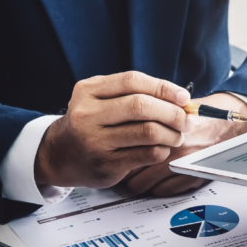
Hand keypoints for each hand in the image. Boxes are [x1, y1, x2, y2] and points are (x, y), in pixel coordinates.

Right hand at [35, 71, 188, 187]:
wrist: (60, 155)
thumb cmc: (91, 124)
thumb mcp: (101, 100)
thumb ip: (134, 94)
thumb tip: (180, 99)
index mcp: (88, 91)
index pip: (133, 81)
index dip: (163, 88)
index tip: (183, 98)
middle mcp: (88, 114)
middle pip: (142, 107)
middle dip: (172, 113)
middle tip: (186, 120)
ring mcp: (95, 141)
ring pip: (148, 132)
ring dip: (171, 134)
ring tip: (177, 136)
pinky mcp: (106, 164)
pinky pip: (147, 154)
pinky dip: (162, 150)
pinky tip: (163, 148)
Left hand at [126, 93, 246, 195]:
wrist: (238, 124)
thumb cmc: (211, 114)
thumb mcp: (179, 107)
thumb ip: (154, 114)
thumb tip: (127, 121)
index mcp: (167, 129)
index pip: (130, 146)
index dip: (120, 149)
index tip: (117, 150)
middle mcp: (174, 150)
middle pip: (132, 169)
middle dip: (126, 168)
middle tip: (123, 165)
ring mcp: (183, 167)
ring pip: (144, 184)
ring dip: (139, 180)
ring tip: (138, 175)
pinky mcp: (193, 179)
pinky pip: (164, 191)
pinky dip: (158, 187)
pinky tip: (158, 180)